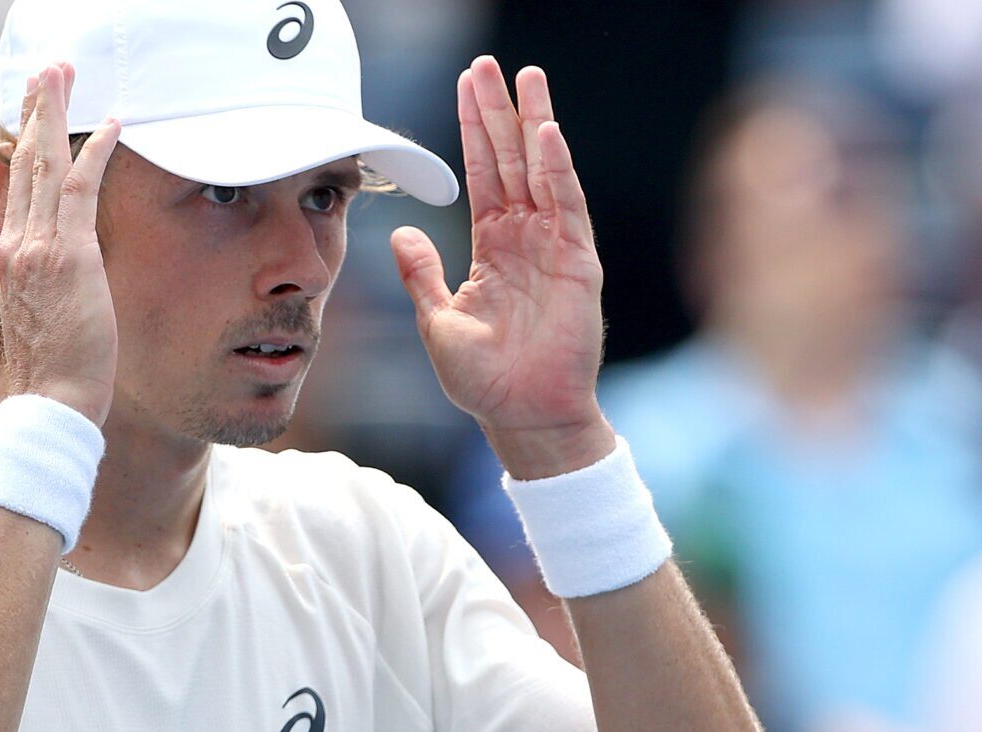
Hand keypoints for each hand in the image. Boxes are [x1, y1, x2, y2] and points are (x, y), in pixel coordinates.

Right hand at [0, 64, 121, 425]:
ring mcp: (39, 248)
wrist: (50, 404)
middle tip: (47, 71)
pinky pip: (82, 187)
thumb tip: (45, 267)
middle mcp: (19, 246)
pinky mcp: (69, 255)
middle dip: (35, 111)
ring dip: (55, 113)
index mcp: (12, 260)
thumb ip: (40, 284)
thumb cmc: (55, 375)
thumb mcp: (41, 320)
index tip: (27, 114)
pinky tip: (114, 124)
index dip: (21, 144)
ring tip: (63, 73)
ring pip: (45, 163)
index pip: (14, 188)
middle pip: (24, 162)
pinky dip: (96, 151)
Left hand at [391, 57, 612, 477]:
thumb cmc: (484, 379)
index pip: (483, 174)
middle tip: (489, 64)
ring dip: (534, 124)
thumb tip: (404, 231)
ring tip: (527, 77)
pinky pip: (566, 207)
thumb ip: (423, 274)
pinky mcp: (577, 263)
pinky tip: (547, 134)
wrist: (522, 416)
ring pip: (542, 171)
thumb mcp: (438, 320)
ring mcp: (554, 246)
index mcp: (493, 246)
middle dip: (499, 111)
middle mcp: (526, 237)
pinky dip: (558, 170)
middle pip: (511, 160)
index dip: (474, 130)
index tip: (466, 85)